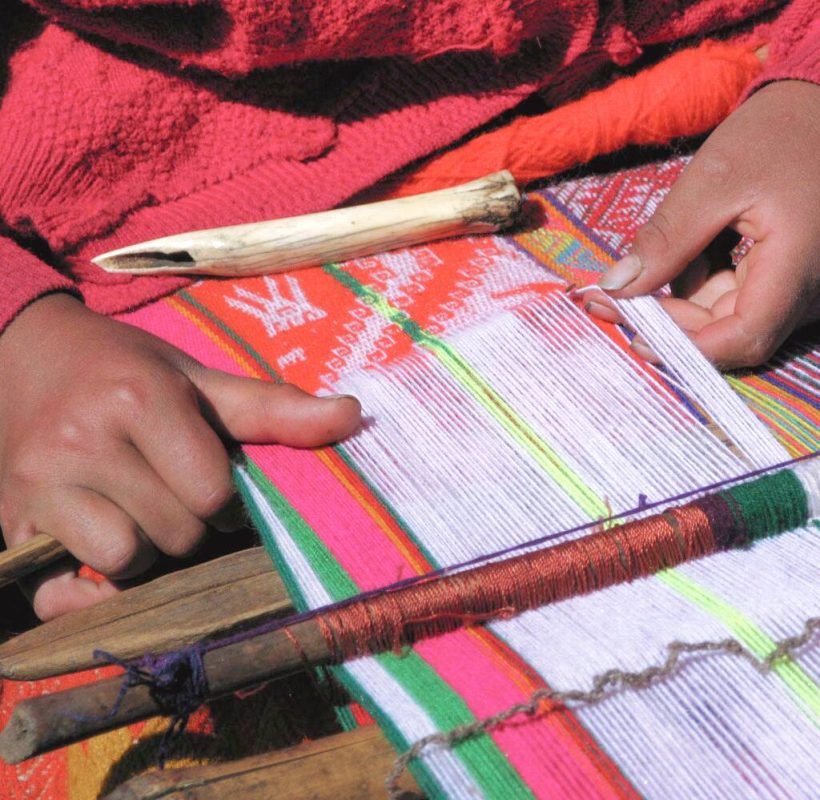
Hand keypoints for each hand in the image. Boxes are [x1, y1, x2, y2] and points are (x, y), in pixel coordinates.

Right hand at [0, 294, 360, 619]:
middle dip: (189, 521)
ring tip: (135, 510)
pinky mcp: (10, 522)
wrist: (24, 353)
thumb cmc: (125, 369)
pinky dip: (89, 586)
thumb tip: (352, 417)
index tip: (208, 473)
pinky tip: (94, 554)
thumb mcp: (198, 378)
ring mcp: (38, 485)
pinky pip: (62, 593)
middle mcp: (80, 441)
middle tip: (169, 487)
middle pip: (177, 532)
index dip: (224, 494)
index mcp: (138, 398)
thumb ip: (274, 407)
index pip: (212, 492)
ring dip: (146, 549)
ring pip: (127, 560)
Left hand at [594, 80, 819, 368]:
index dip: (687, 347)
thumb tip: (615, 289)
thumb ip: (665, 240)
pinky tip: (694, 248)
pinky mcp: (791, 278)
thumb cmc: (776, 133)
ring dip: (684, 297)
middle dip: (671, 320)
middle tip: (615, 300)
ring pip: (729, 316)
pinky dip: (704, 281)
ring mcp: (804, 286)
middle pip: (731, 332)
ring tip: (657, 258)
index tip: (635, 336)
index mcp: (800, 264)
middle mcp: (813, 288)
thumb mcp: (712, 181)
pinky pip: (738, 296)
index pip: (744, 337)